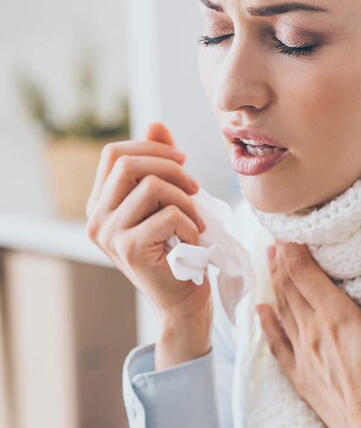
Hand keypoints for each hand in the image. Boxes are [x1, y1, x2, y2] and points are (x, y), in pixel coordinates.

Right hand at [85, 121, 210, 330]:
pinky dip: (191, 224)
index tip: (182, 161)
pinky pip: (169, 215)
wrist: (183, 303)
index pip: (113, 153)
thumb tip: (156, 124)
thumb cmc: (178, 250)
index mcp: (100, 204)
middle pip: (128, 163)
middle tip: (196, 188)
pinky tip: (193, 241)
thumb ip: (158, 165)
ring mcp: (110, 235)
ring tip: (196, 220)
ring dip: (187, 200)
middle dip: (171, 168)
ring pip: (152, 187)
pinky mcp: (131, 250)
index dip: (151, 148)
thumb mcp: (167, 202)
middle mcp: (96, 219)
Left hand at [256, 235, 360, 427]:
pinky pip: (277, 343)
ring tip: (270, 260)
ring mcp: (303, 354)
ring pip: (281, 309)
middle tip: (274, 235)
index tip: (288, 225)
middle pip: (288, 286)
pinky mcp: (301, 375)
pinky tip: (261, 311)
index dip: (294, 246)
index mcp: (334, 316)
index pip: (304, 271)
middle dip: (281, 258)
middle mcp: (311, 331)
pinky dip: (267, 323)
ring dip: (274, 282)